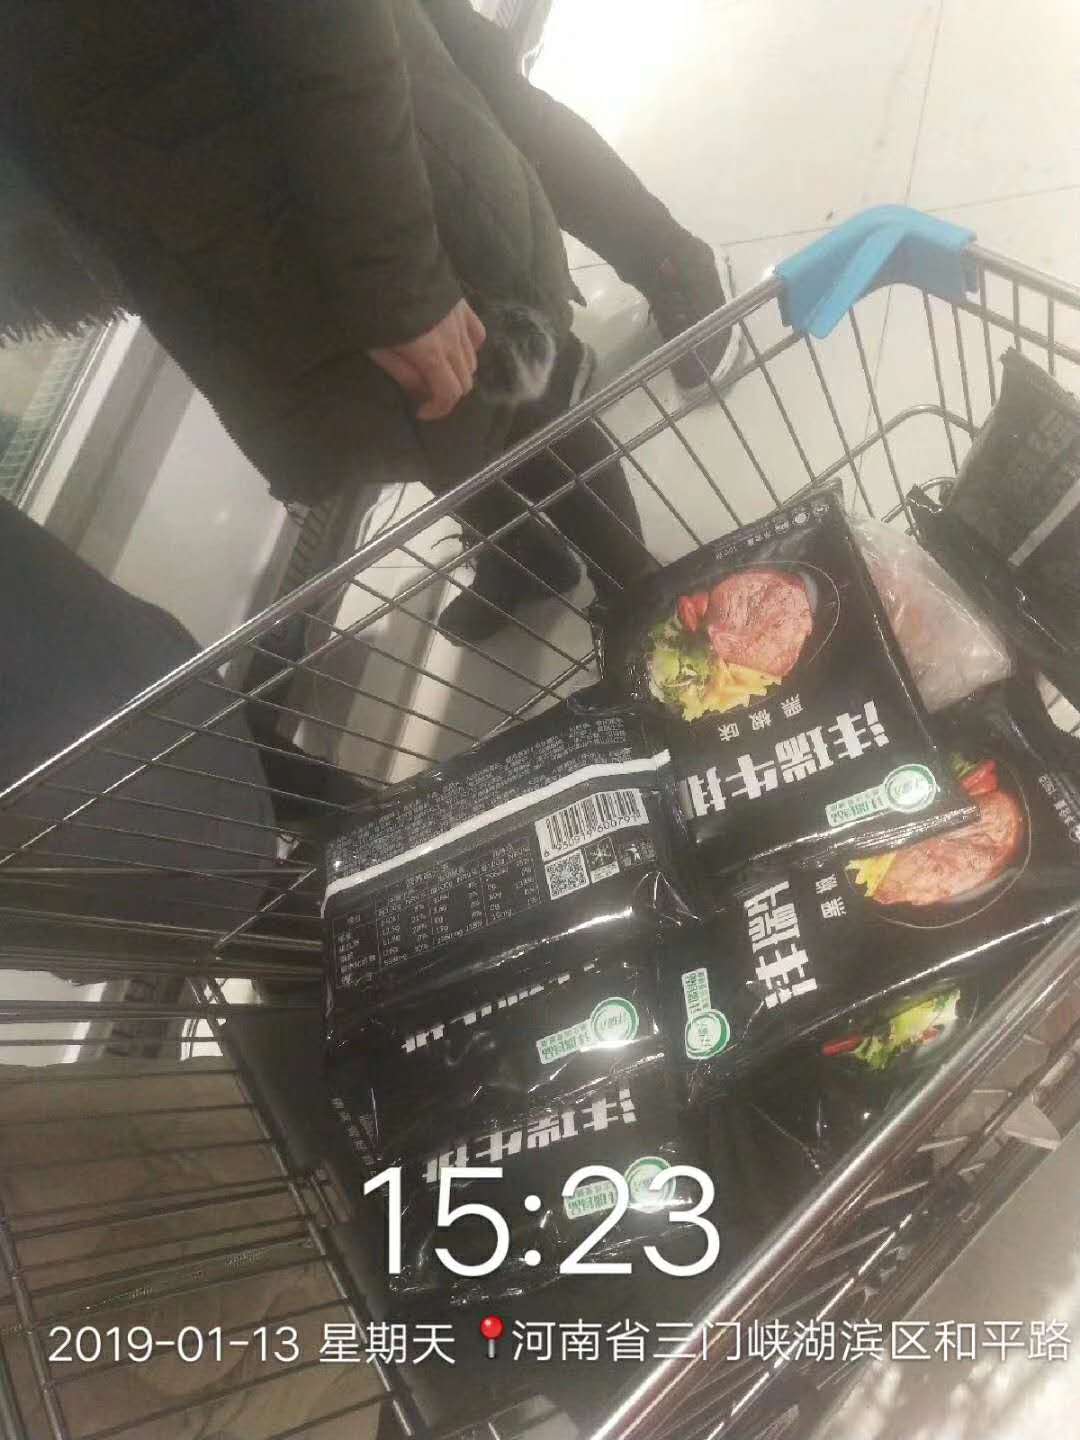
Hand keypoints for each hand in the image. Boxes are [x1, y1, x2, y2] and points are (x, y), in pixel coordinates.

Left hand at [368, 299, 486, 420]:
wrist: (385, 257)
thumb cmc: (372, 305)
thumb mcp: (377, 346)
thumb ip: (401, 372)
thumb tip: (420, 390)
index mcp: (430, 355)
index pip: (449, 394)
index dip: (438, 409)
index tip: (421, 411)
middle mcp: (452, 342)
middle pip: (464, 381)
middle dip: (446, 394)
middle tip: (425, 392)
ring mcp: (460, 322)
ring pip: (471, 361)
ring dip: (456, 373)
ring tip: (435, 370)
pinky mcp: (462, 306)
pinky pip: (477, 336)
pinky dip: (470, 349)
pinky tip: (454, 348)